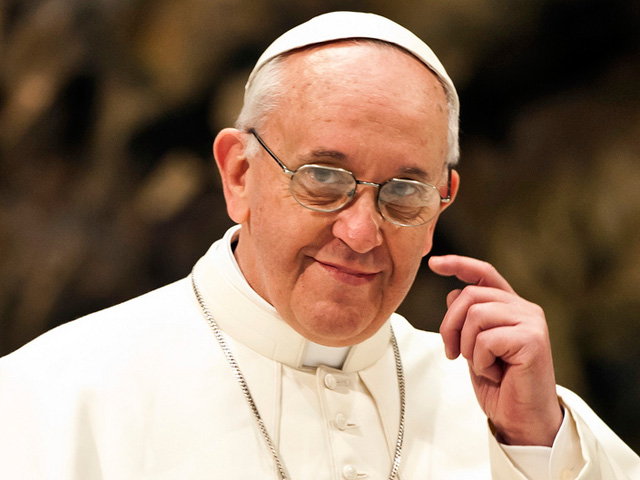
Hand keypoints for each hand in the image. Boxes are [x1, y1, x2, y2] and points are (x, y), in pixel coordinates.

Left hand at [428, 255, 562, 445]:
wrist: (522, 419)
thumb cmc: (500, 385)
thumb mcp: (474, 346)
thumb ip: (468, 319)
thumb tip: (452, 293)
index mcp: (510, 306)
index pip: (484, 273)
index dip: (458, 264)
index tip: (434, 263)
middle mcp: (524, 308)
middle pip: (469, 295)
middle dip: (450, 325)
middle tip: (452, 353)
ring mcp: (531, 322)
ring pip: (475, 315)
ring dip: (467, 346)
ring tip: (483, 365)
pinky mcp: (533, 339)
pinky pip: (486, 339)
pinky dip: (480, 361)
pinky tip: (496, 372)